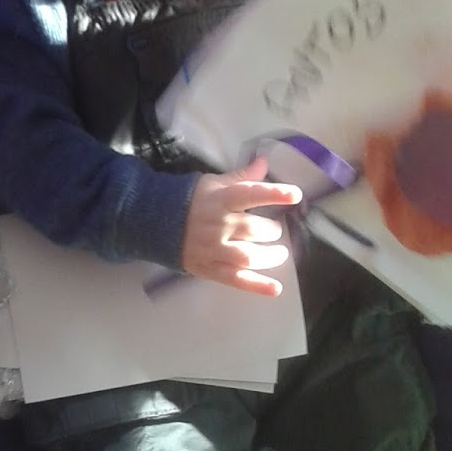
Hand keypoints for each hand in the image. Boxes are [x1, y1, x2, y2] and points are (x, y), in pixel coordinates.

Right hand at [180, 155, 301, 296]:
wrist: (156, 223)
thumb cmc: (192, 201)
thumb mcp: (214, 184)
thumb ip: (242, 176)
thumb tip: (264, 161)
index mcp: (220, 200)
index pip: (249, 194)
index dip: (274, 194)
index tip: (295, 195)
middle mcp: (218, 225)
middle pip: (253, 229)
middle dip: (271, 231)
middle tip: (274, 230)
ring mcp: (213, 250)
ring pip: (248, 256)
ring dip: (270, 256)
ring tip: (279, 253)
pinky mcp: (210, 269)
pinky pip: (237, 279)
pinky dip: (258, 286)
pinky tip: (276, 288)